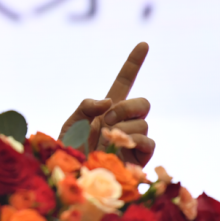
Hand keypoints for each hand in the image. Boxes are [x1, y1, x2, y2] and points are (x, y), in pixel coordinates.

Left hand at [59, 42, 154, 165]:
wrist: (73, 177)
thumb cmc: (70, 152)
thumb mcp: (70, 123)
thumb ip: (87, 105)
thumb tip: (110, 102)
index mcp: (108, 108)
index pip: (124, 81)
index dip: (133, 63)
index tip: (143, 44)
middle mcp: (125, 121)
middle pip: (142, 102)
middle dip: (125, 107)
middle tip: (106, 121)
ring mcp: (136, 138)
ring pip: (142, 122)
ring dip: (120, 130)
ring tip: (102, 143)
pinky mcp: (142, 156)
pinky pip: (148, 140)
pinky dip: (131, 141)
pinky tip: (117, 147)